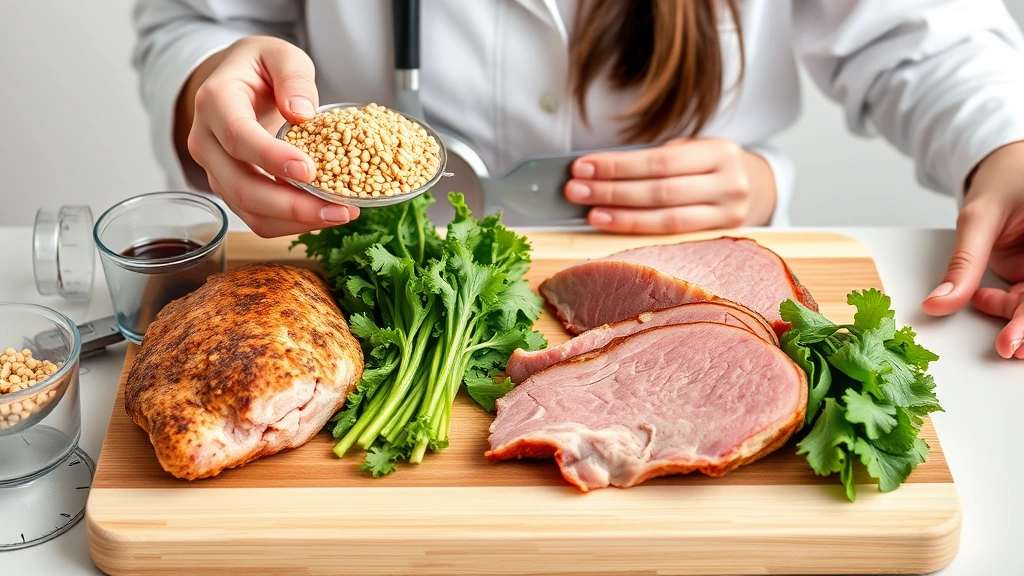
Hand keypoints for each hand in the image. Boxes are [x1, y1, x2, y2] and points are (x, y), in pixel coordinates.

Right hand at [179, 36, 358, 236]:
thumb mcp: (280, 54)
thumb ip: (293, 76)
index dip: (272, 158)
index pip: (238, 137)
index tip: (309, 170)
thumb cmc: (260, 67)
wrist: (238, 81)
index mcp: (215, 102)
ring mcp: (215, 170)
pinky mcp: (230, 189)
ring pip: (248, 211)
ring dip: (295, 221)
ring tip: (339, 214)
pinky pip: (257, 218)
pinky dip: (291, 223)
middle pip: (241, 186)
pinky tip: (324, 214)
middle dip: (291, 205)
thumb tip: (301, 112)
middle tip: (338, 209)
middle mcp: (206, 142)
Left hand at [564, 138, 776, 233]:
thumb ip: (655, 159)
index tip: (583, 166)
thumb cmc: (706, 167)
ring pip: (665, 219)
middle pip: (660, 190)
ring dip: (620, 215)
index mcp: (720, 152)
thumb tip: (599, 171)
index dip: (619, 166)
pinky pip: (672, 235)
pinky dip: (637, 229)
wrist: (753, 187)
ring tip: (589, 211)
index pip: (660, 161)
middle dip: (612, 190)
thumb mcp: (691, 151)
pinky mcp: (722, 236)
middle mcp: (730, 184)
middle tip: (576, 189)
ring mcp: (729, 214)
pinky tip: (611, 224)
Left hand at [921, 141, 1023, 358]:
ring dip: (1017, 323)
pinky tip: (981, 299)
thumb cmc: (1006, 178)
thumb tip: (937, 304)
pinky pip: (1023, 302)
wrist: (1008, 165)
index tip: (1014, 343)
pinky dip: (1004, 308)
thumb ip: (963, 262)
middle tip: (1007, 349)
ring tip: (998, 338)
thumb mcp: (979, 217)